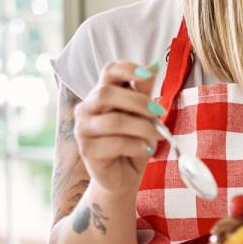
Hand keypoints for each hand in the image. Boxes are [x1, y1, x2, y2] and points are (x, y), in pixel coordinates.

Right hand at [73, 61, 162, 196]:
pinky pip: (116, 143)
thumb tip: (155, 66)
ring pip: (114, 120)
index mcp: (101, 94)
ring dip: (142, 128)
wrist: (123, 177)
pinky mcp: (87, 150)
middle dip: (138, 101)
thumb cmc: (133, 143)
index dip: (127, 69)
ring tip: (158, 136)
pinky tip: (147, 150)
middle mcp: (87, 108)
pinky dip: (137, 145)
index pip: (108, 71)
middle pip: (107, 93)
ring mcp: (83, 129)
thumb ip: (144, 93)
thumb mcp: (143, 116)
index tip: (148, 74)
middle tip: (159, 111)